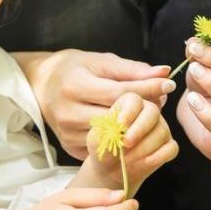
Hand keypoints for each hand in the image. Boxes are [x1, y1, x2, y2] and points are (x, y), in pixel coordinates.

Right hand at [21, 50, 174, 159]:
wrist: (41, 86)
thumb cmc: (74, 69)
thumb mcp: (100, 62)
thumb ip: (132, 70)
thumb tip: (164, 72)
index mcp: (75, 86)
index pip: (119, 93)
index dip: (147, 89)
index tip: (169, 84)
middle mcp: (68, 112)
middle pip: (117, 118)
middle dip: (142, 110)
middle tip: (160, 102)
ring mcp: (67, 133)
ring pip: (112, 136)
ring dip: (133, 127)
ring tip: (144, 115)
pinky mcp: (69, 148)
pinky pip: (102, 147)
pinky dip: (118, 140)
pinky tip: (127, 129)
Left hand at [81, 92, 178, 192]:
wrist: (111, 168)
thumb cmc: (104, 148)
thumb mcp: (98, 139)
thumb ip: (108, 131)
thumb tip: (120, 129)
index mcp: (129, 104)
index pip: (134, 100)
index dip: (129, 111)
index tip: (120, 125)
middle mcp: (148, 113)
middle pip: (152, 112)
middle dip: (140, 128)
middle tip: (126, 143)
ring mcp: (161, 129)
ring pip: (161, 132)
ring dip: (144, 147)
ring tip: (127, 159)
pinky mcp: (168, 146)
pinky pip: (171, 148)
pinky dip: (159, 156)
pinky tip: (146, 162)